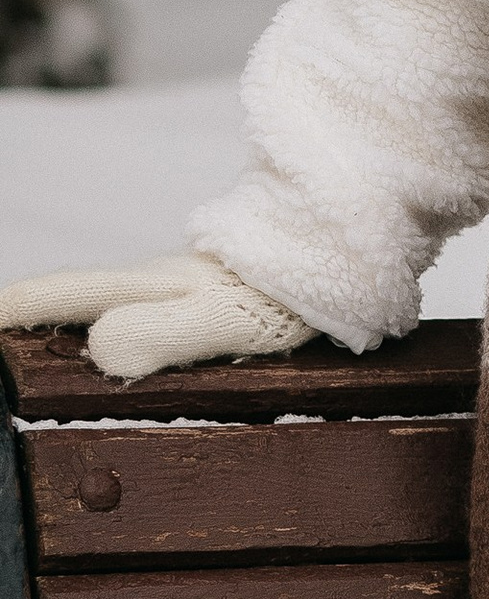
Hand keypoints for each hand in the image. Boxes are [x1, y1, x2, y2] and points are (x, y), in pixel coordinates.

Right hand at [0, 251, 313, 380]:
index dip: (16, 309)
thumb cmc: (283, 291)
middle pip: (83, 298)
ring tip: (46, 347)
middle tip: (5, 327)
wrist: (346, 250)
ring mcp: (187, 285)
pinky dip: (124, 327)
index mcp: (147, 285)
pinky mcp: (217, 295)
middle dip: (36, 315)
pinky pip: (155, 314)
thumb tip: (97, 348)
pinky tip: (128, 346)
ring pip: (119, 305)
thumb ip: (159, 333)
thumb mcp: (221, 318)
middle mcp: (159, 281)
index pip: (64, 296)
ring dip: (77, 322)